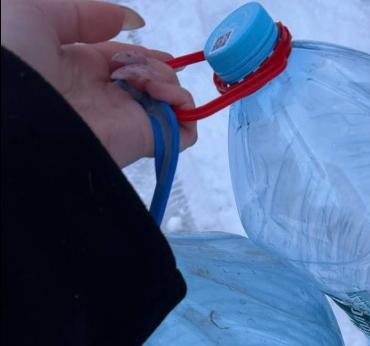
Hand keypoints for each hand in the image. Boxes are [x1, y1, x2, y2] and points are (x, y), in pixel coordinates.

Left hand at [1, 0, 196, 166]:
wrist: (11, 113)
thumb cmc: (12, 61)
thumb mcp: (36, 15)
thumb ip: (83, 13)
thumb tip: (132, 21)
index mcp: (77, 70)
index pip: (123, 60)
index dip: (141, 53)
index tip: (153, 48)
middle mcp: (104, 96)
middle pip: (150, 79)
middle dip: (157, 64)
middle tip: (143, 63)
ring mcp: (125, 120)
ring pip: (169, 101)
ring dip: (168, 80)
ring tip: (147, 79)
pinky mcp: (143, 141)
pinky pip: (182, 131)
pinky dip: (184, 108)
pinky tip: (162, 93)